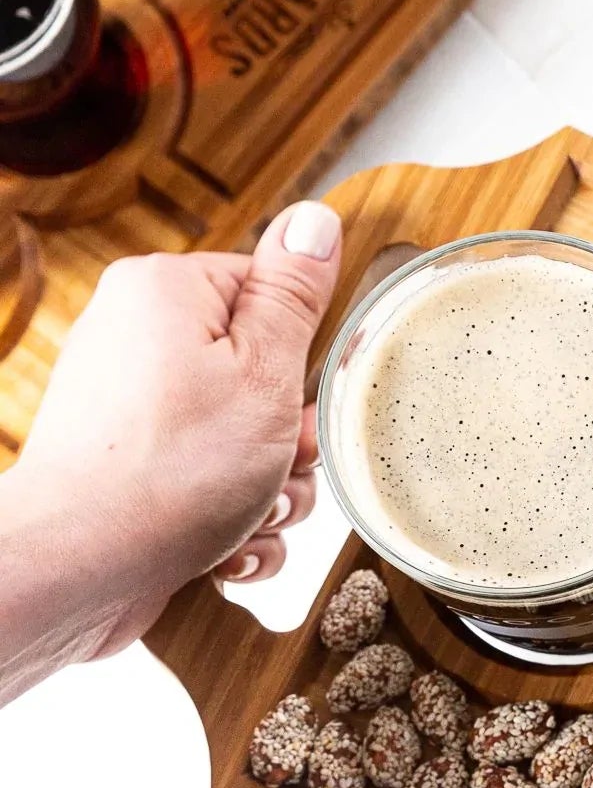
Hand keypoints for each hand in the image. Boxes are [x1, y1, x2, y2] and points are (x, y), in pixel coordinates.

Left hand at [0, 201, 341, 695]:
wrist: (83, 567)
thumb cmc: (171, 472)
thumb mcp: (263, 372)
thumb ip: (293, 295)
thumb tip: (314, 220)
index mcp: (167, 294)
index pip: (272, 298)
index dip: (304, 361)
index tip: (302, 406)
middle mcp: (138, 340)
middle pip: (264, 379)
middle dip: (289, 444)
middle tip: (277, 469)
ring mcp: (130, 408)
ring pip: (246, 443)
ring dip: (270, 494)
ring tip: (247, 516)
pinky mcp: (130, 467)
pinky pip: (210, 485)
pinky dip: (232, 523)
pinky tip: (225, 549)